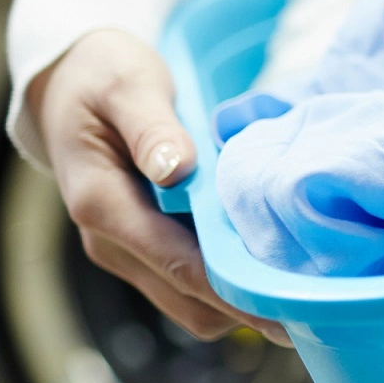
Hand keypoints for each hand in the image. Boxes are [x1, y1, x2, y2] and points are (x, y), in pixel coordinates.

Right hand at [29, 29, 291, 347]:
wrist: (68, 86)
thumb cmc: (102, 78)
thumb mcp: (127, 85)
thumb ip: (152, 127)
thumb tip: (175, 169)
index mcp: (101, 203)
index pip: (178, 264)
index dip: (235, 290)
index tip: (288, 301)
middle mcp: (109, 241)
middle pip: (189, 299)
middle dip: (248, 304)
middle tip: (315, 299)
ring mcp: (124, 251)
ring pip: (191, 303)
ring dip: (239, 299)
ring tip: (300, 281)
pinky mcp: (141, 250)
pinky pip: (188, 286)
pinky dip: (226, 283)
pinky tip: (267, 261)